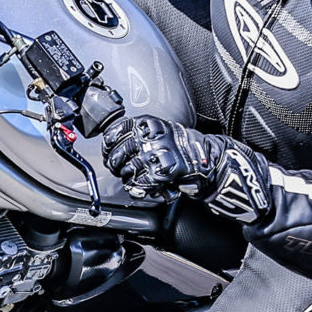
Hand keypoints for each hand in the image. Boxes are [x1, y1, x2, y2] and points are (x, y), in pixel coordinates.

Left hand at [102, 115, 223, 200]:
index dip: (108, 145)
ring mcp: (153, 155)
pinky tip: (144, 184)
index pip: (114, 133)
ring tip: (136, 175)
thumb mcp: (158, 129)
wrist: (204, 159)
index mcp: (147, 124)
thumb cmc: (180, 145)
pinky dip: (138, 187)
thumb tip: (112, 140)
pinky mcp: (158, 173)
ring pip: (126, 170)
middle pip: (117, 154)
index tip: (108, 151)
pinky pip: (137, 184)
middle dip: (115, 164)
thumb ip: (136, 132)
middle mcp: (149, 138)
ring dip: (127, 176)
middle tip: (118, 167)